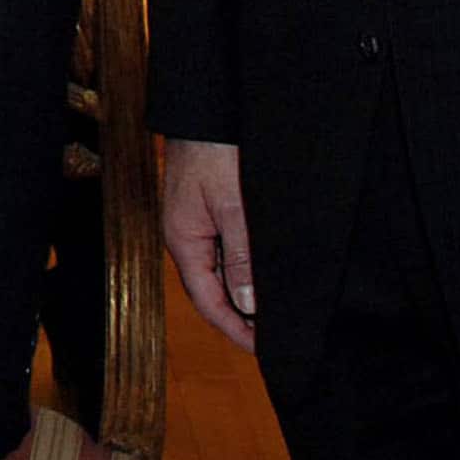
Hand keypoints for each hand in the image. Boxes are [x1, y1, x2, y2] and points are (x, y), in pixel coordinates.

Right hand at [162, 135, 255, 348]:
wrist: (207, 109)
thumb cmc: (215, 151)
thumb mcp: (234, 206)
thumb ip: (240, 255)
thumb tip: (246, 301)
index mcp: (184, 240)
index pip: (207, 301)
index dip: (236, 330)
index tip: (264, 349)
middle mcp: (185, 237)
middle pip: (211, 291)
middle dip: (241, 318)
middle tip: (276, 338)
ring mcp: (194, 224)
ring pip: (220, 272)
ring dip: (244, 295)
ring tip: (275, 314)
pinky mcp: (206, 211)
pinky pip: (224, 253)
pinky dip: (243, 271)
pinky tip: (263, 276)